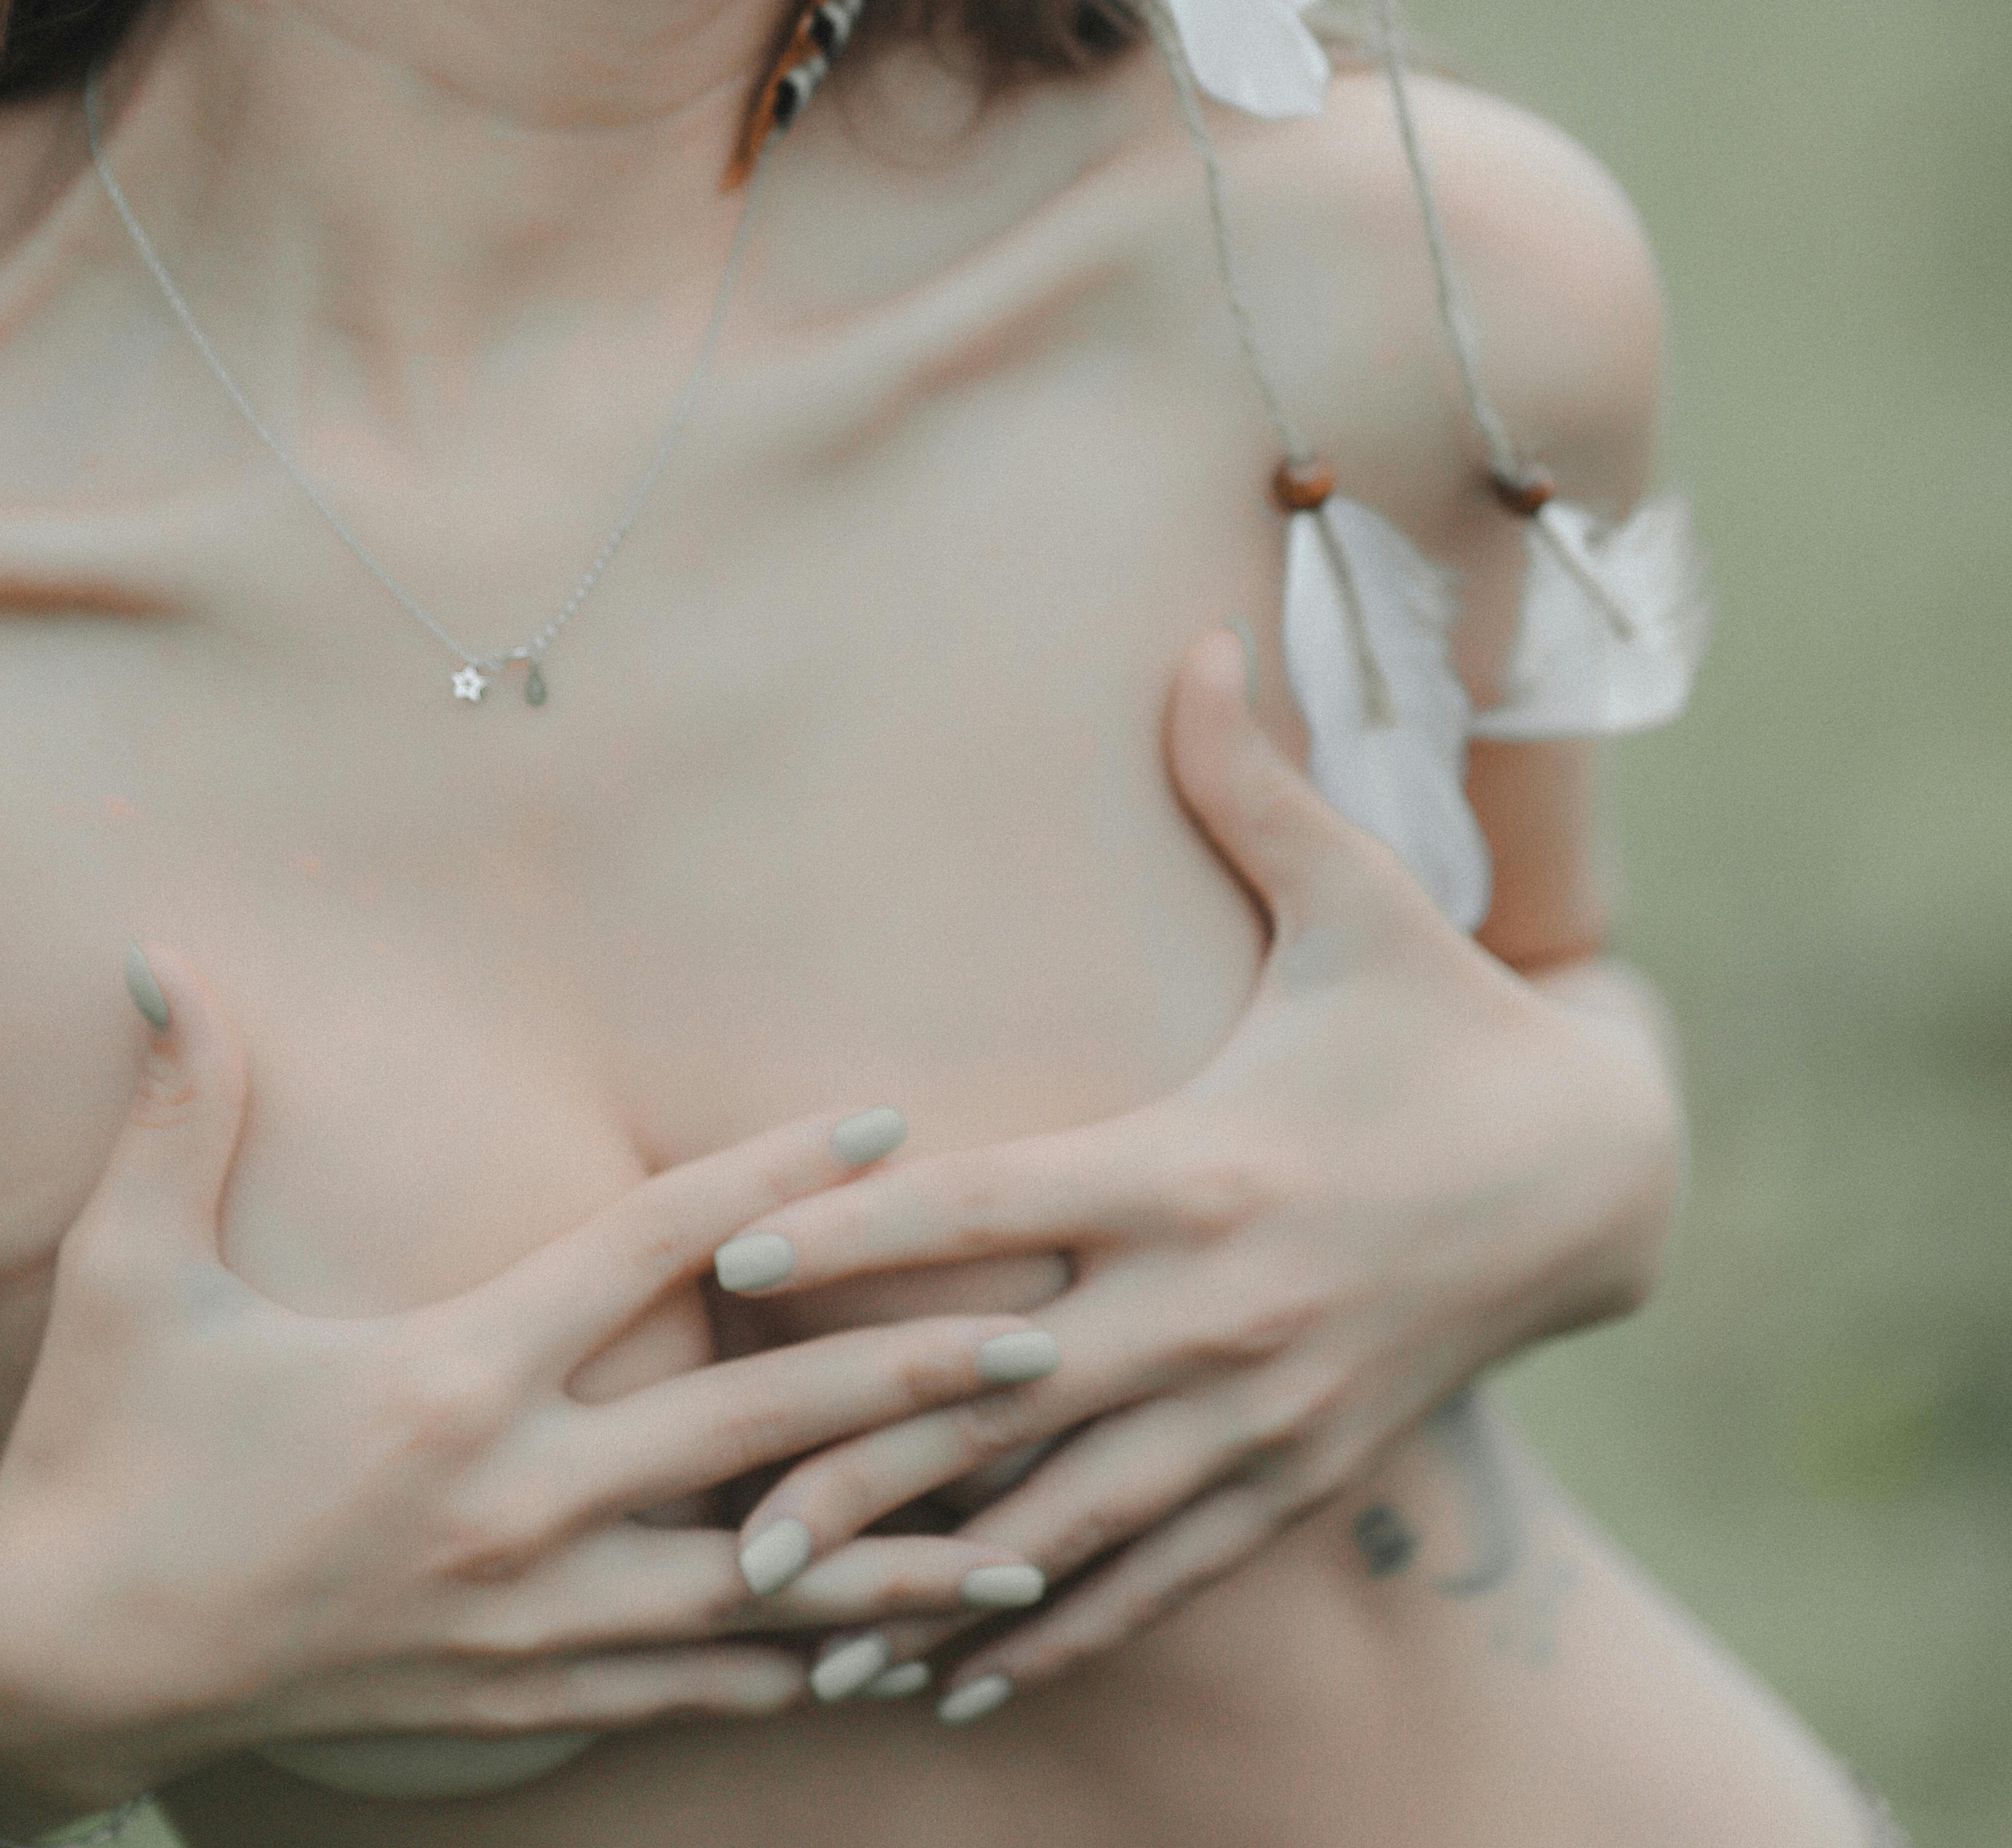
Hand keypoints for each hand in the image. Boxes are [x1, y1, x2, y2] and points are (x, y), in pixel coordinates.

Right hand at [0, 956, 1063, 1823]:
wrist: (59, 1668)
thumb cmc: (102, 1456)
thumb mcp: (125, 1275)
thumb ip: (174, 1114)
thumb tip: (158, 960)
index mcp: (453, 1379)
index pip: (651, 1251)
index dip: (775, 1182)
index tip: (884, 1126)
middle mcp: (519, 1501)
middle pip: (756, 1425)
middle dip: (909, 1380)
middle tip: (1044, 1340)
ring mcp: (530, 1617)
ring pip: (760, 1588)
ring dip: (898, 1558)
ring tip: (1030, 1537)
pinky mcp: (521, 1696)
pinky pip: (696, 1682)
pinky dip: (797, 1662)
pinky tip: (889, 1654)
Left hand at [718, 630, 1683, 1715]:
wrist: (1595, 1180)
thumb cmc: (1446, 1026)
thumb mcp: (1364, 901)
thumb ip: (1253, 788)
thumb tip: (1192, 640)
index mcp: (1204, 1168)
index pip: (991, 1211)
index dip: (855, 1239)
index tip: (729, 1268)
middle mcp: (1218, 1307)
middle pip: (1001, 1403)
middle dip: (860, 1462)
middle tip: (717, 1518)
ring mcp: (1260, 1411)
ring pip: (1066, 1519)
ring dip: (931, 1581)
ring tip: (801, 1632)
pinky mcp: (1298, 1474)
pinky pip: (1157, 1570)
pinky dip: (1054, 1625)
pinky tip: (956, 1672)